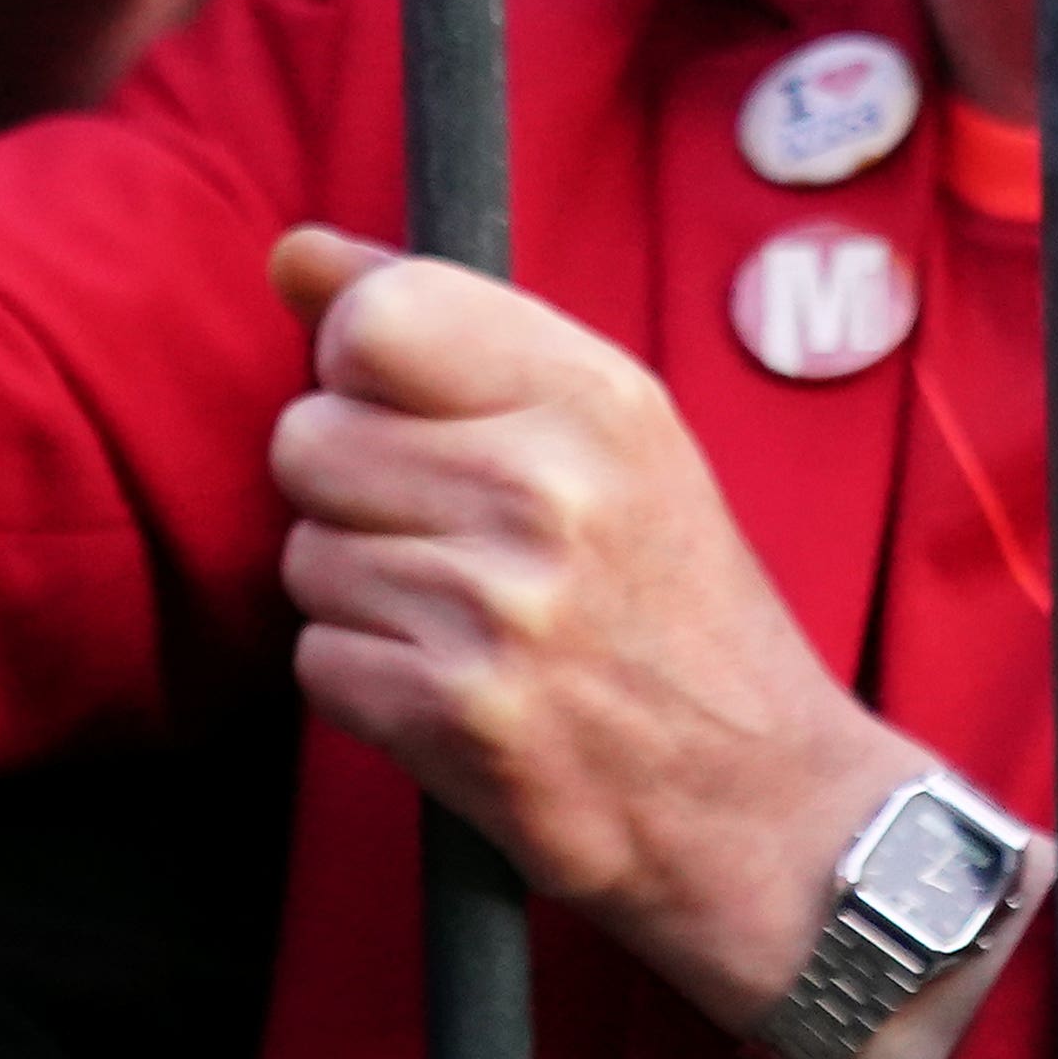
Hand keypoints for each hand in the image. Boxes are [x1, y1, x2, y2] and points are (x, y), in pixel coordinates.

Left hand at [265, 230, 926, 1032]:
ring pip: (305, 553)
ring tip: (464, 620)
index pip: (377, 315)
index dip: (360, 363)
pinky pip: (316, 659)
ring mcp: (498, 607)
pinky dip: (365, 681)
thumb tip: (293, 252)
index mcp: (595, 395)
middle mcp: (545, 487)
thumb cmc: (675, 603)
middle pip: (309, 436)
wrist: (765, 806)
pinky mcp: (454, 716)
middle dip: (350, 488)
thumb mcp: (612, 432)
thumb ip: (451, 328)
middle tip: (446, 534)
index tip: (403, 404)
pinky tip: (452, 689)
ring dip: (359, 593)